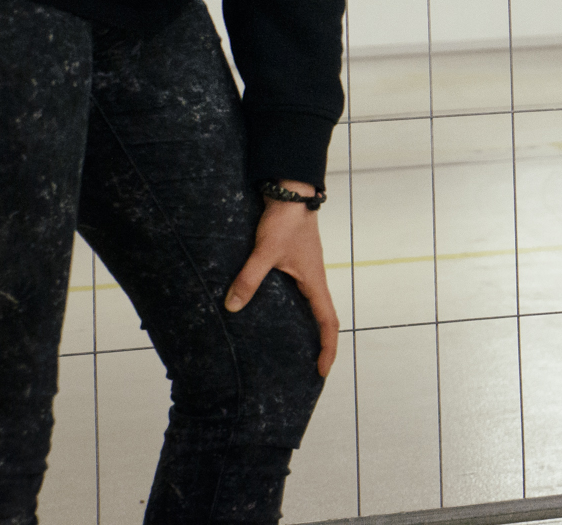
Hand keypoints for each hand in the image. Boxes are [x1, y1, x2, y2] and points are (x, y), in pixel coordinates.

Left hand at [224, 182, 340, 376]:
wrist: (291, 190)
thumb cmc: (285, 220)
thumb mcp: (266, 251)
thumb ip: (249, 278)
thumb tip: (232, 307)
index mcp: (314, 281)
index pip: (328, 322)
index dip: (327, 348)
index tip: (321, 371)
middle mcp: (313, 279)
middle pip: (322, 318)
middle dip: (317, 344)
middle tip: (306, 367)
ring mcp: (304, 270)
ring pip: (309, 305)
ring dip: (305, 327)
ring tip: (289, 347)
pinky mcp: (294, 262)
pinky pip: (297, 293)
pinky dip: (291, 309)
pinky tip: (271, 313)